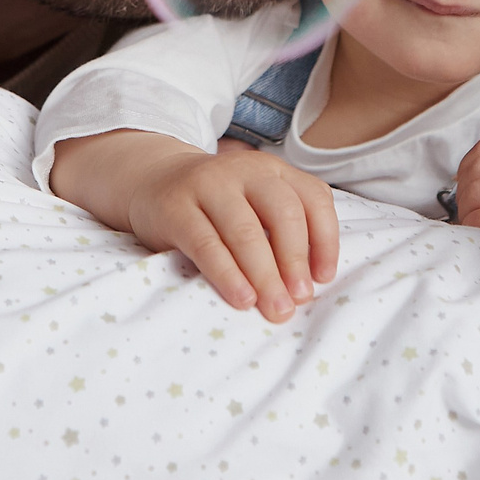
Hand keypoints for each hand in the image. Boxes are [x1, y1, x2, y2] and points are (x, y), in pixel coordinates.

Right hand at [51, 131, 337, 321]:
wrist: (154, 181)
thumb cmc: (218, 207)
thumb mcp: (254, 205)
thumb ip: (282, 232)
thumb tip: (309, 286)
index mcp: (274, 171)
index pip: (314, 198)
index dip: (325, 240)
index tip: (323, 279)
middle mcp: (245, 170)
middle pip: (283, 214)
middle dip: (295, 261)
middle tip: (300, 301)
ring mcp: (208, 184)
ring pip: (245, 231)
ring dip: (265, 274)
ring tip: (275, 309)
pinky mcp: (175, 207)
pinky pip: (205, 243)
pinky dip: (227, 274)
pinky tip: (241, 299)